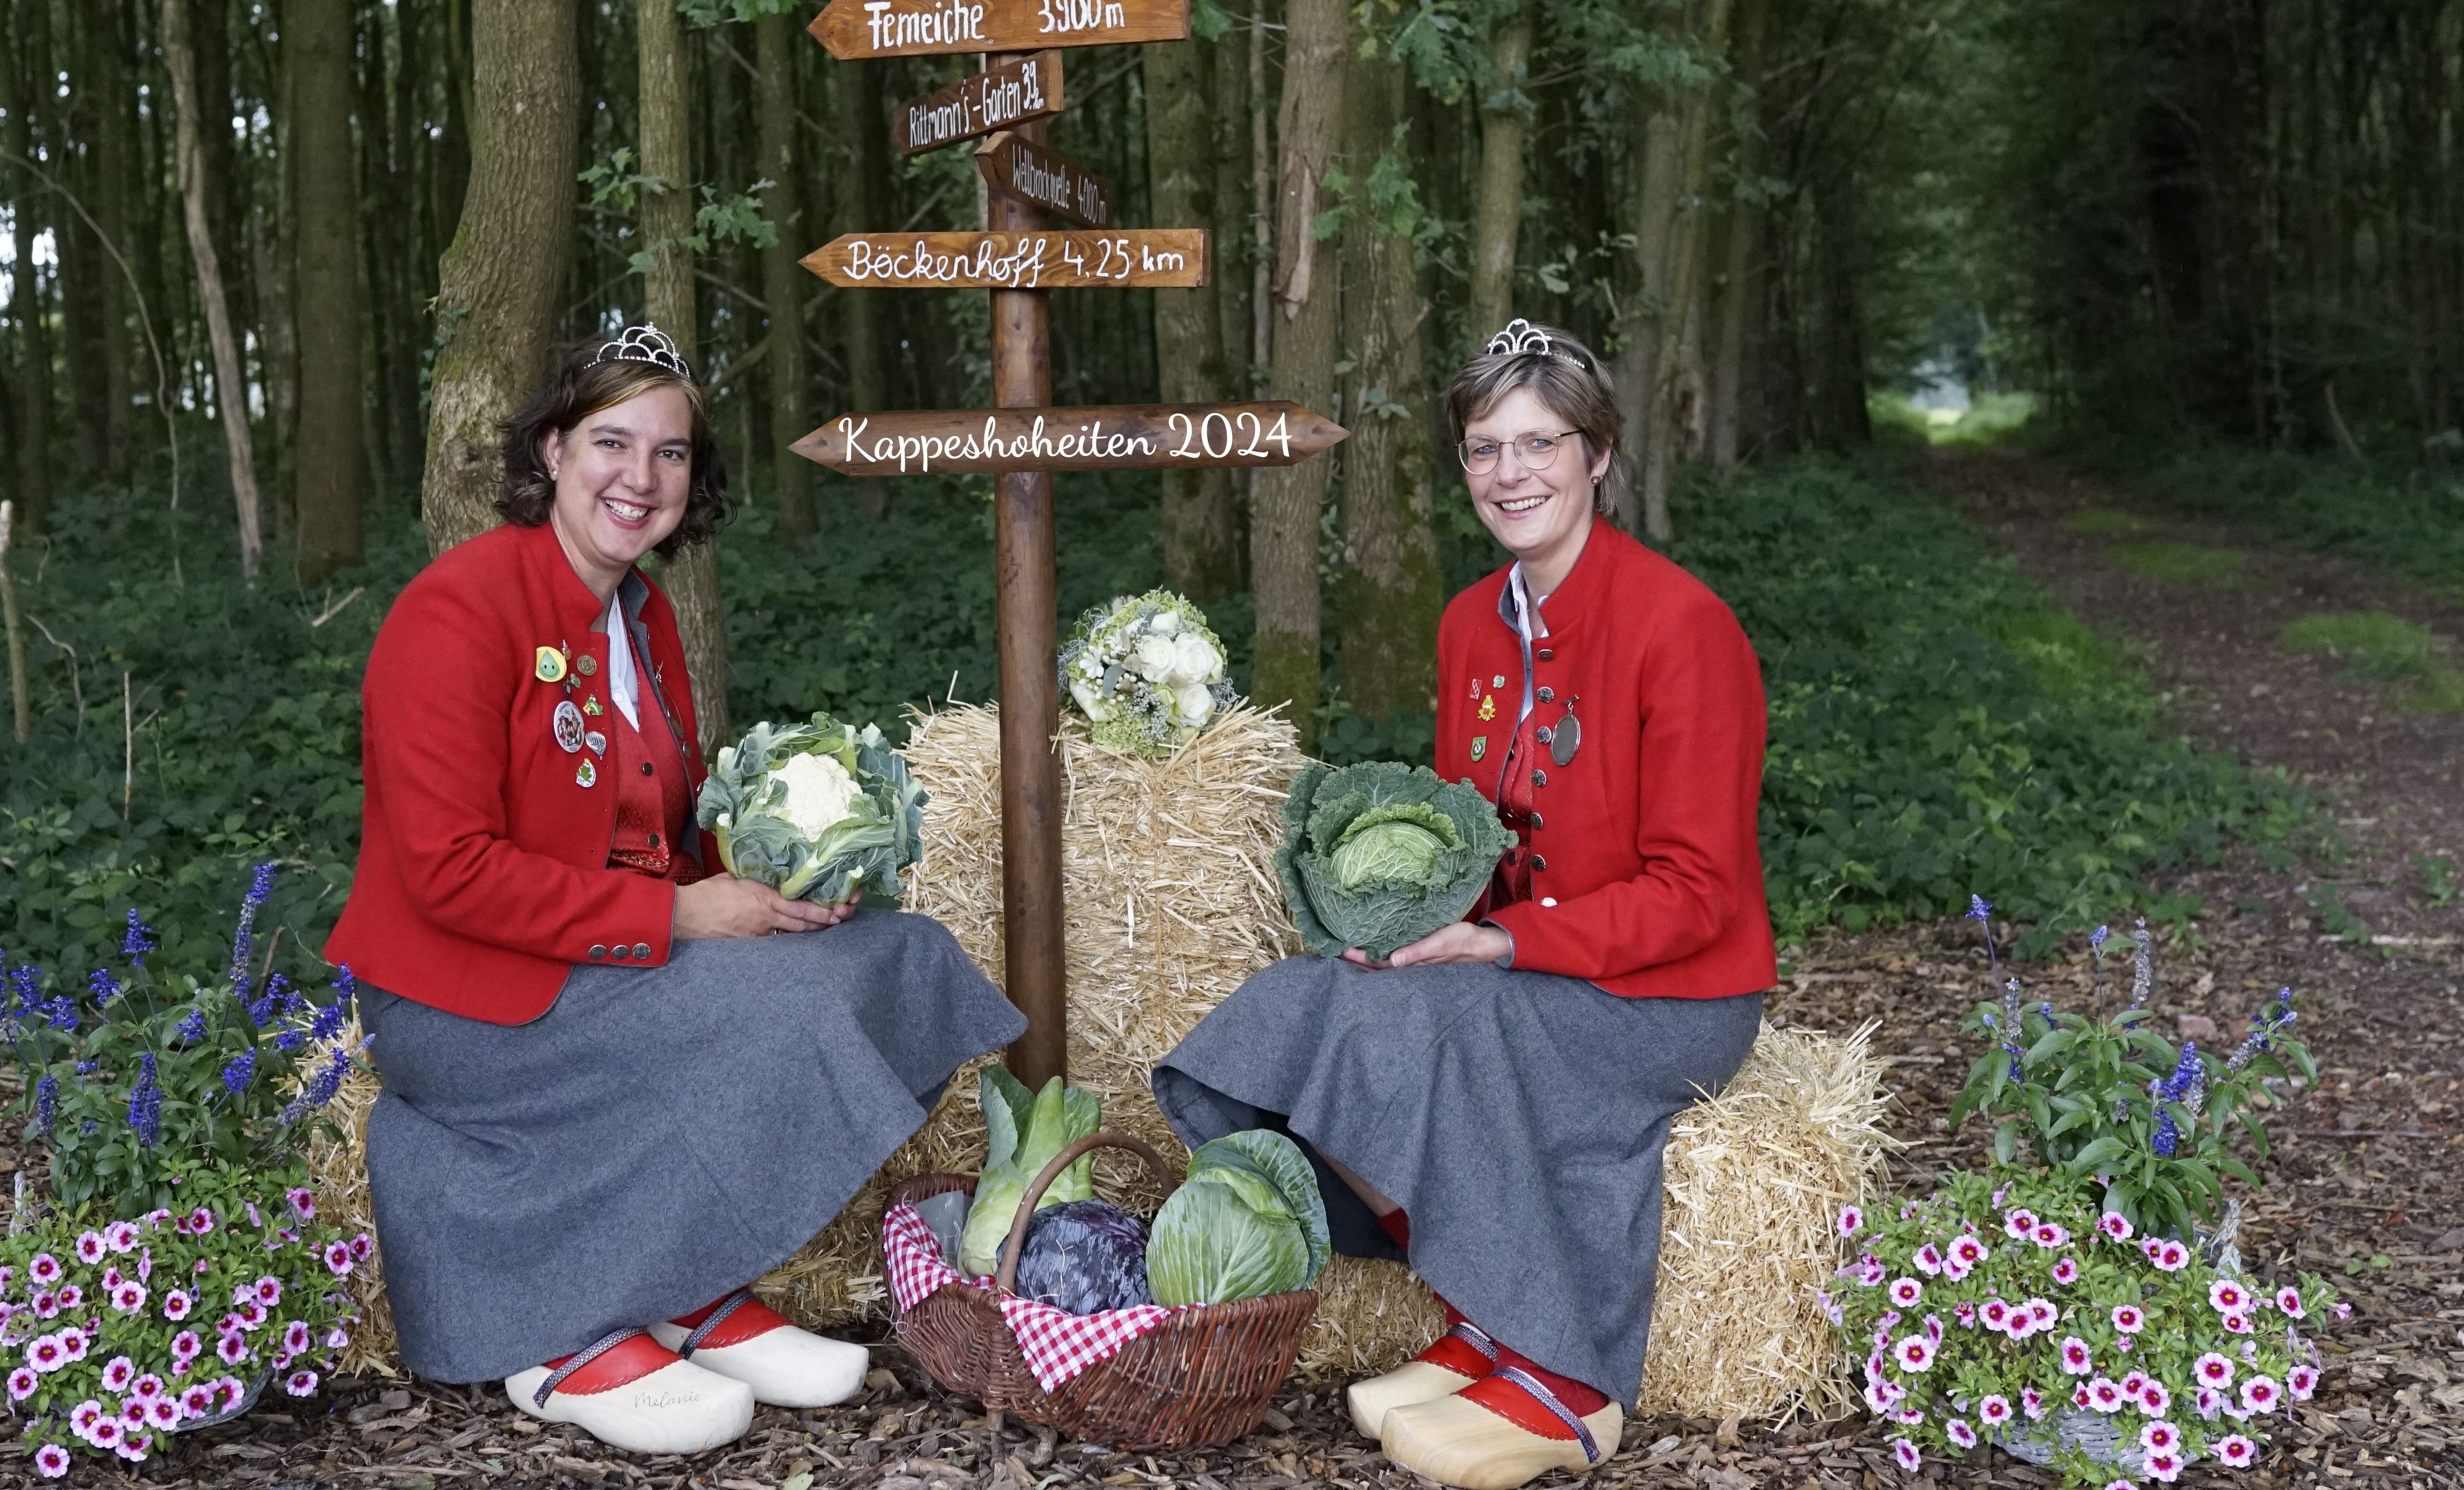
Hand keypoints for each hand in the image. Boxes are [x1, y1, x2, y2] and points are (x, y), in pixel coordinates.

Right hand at [673, 877, 859, 939]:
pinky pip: (773, 941)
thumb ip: (756, 878)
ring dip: (807, 933)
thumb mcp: (737, 878)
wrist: (689, 914)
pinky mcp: (749, 943)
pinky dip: (785, 939)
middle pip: (800, 924)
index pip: (799, 907)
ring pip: (789, 934)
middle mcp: (765, 917)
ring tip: (823, 929)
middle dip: (821, 924)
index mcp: (765, 898)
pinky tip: (794, 939)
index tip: (835, 913)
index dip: (819, 912)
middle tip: (837, 922)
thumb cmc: (710, 892)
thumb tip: (768, 873)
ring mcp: (758, 933)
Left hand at [1341, 922, 1511, 968]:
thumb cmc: (1463, 942)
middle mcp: (1409, 965)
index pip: (1379, 964)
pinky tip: (1372, 945)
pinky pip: (1394, 954)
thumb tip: (1394, 961)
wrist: (1485, 945)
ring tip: (1346, 949)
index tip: (1341, 951)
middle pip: (1377, 965)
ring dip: (1366, 956)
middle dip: (1356, 960)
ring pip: (1384, 961)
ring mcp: (1414, 960)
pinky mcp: (1419, 953)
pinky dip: (1380, 951)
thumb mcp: (1442, 943)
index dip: (1360, 959)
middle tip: (1333, 951)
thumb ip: (1419, 952)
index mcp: (1412, 964)